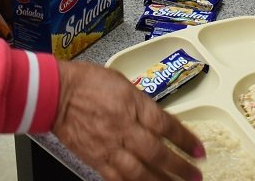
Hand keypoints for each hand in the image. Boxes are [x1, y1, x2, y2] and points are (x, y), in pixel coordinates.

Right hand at [52, 61, 203, 180]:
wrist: (56, 93)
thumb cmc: (87, 82)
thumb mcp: (123, 83)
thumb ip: (142, 105)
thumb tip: (158, 120)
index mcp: (133, 105)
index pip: (167, 126)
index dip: (186, 140)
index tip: (198, 150)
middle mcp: (124, 128)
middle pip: (157, 153)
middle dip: (179, 168)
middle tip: (194, 176)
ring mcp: (109, 146)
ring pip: (139, 172)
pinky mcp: (95, 159)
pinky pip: (117, 178)